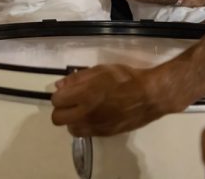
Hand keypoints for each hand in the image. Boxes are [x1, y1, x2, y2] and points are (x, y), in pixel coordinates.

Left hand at [52, 63, 168, 136]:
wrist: (148, 96)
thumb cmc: (125, 78)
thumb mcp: (100, 70)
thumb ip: (77, 78)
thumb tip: (59, 85)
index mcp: (84, 95)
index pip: (56, 100)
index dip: (60, 94)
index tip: (68, 91)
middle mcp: (86, 114)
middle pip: (58, 119)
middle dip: (61, 109)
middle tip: (72, 101)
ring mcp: (95, 126)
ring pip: (70, 129)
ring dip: (72, 120)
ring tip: (83, 110)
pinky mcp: (104, 134)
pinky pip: (85, 134)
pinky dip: (84, 126)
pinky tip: (95, 116)